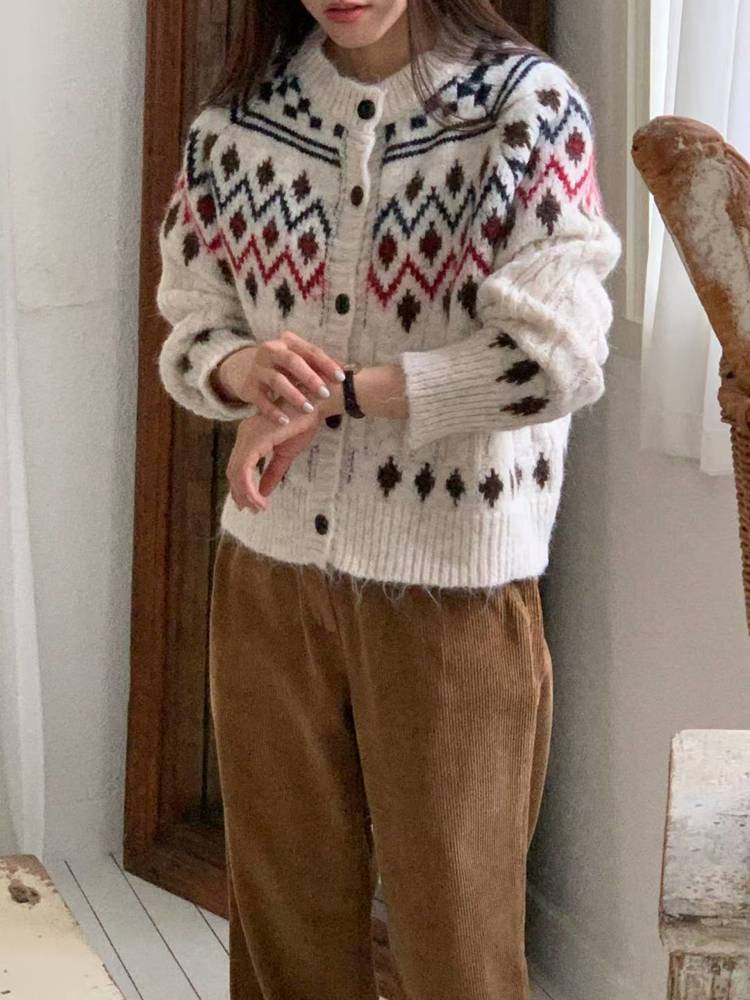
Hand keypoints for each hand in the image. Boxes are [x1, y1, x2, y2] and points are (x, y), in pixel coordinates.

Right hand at [213, 331, 344, 423]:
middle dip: (310, 378)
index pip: (310, 351)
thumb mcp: (300, 361)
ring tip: (308, 409)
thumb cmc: (284, 367)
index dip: (327, 364)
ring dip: (294, 395)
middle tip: (325, 393)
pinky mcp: (249, 386)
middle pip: (292, 361)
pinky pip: (261, 400)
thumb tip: (349, 369)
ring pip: (277, 380)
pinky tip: (285, 421)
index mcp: (288, 342)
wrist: (246, 370)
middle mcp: (271, 350)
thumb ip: (321, 365)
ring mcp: (258, 368)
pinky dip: (273, 411)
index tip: (341, 378)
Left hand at [226, 401, 322, 512]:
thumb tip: (263, 493)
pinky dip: (249, 489)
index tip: (251, 504)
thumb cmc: (302, 423)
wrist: (312, 405)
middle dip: (240, 494)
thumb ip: (272, 473)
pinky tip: (260, 500)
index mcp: (250, 436)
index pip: (238, 466)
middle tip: (251, 510)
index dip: (241, 487)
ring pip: (236, 473)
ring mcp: (247, 438)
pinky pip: (244, 471)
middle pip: (232, 471)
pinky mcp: (254, 442)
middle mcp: (244, 435)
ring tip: (257, 508)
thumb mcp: (285, 454)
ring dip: (245, 495)